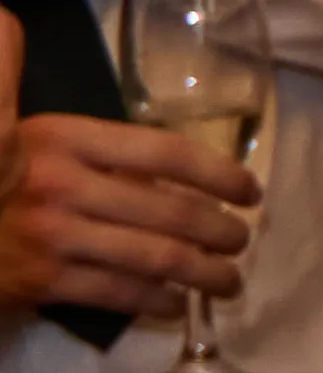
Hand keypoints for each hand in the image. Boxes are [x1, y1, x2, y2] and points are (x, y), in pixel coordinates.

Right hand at [0, 114, 251, 317]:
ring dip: (205, 274)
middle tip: (241, 241)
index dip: (218, 172)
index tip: (249, 190)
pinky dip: (157, 303)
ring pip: (157, 258)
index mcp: (63, 139)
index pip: (164, 152)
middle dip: (220, 230)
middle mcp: (64, 186)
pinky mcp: (40, 282)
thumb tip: (62, 66)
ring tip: (228, 281)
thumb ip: (47, 101)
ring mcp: (54, 237)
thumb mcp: (14, 126)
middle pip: (171, 210)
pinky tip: (174, 306)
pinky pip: (118, 295)